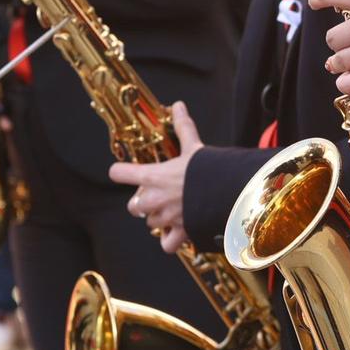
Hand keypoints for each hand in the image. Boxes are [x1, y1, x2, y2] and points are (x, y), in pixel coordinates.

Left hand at [109, 101, 202, 251]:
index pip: (120, 173)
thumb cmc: (209, 169)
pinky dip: (170, 240)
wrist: (229, 193)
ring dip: (158, 218)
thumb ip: (183, 127)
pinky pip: (166, 244)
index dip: (121, 172)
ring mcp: (165, 218)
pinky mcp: (180, 232)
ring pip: (150, 222)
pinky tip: (178, 232)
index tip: (124, 171)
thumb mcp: (194, 147)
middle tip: (158, 194)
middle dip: (142, 201)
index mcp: (153, 176)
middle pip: (133, 205)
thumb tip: (178, 105)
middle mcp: (154, 199)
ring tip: (173, 211)